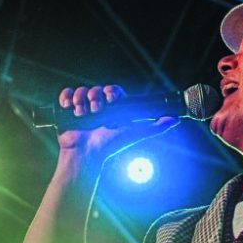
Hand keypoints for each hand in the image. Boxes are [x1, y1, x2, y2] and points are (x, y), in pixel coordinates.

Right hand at [54, 85, 178, 162]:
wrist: (88, 153)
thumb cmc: (112, 144)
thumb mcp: (137, 133)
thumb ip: (157, 126)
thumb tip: (176, 119)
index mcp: (114, 108)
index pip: (113, 90)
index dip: (112, 92)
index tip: (112, 99)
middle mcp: (98, 107)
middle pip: (97, 89)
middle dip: (96, 96)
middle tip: (98, 109)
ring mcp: (83, 108)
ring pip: (82, 90)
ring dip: (82, 99)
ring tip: (83, 113)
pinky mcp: (68, 111)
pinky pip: (66, 94)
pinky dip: (67, 97)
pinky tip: (71, 107)